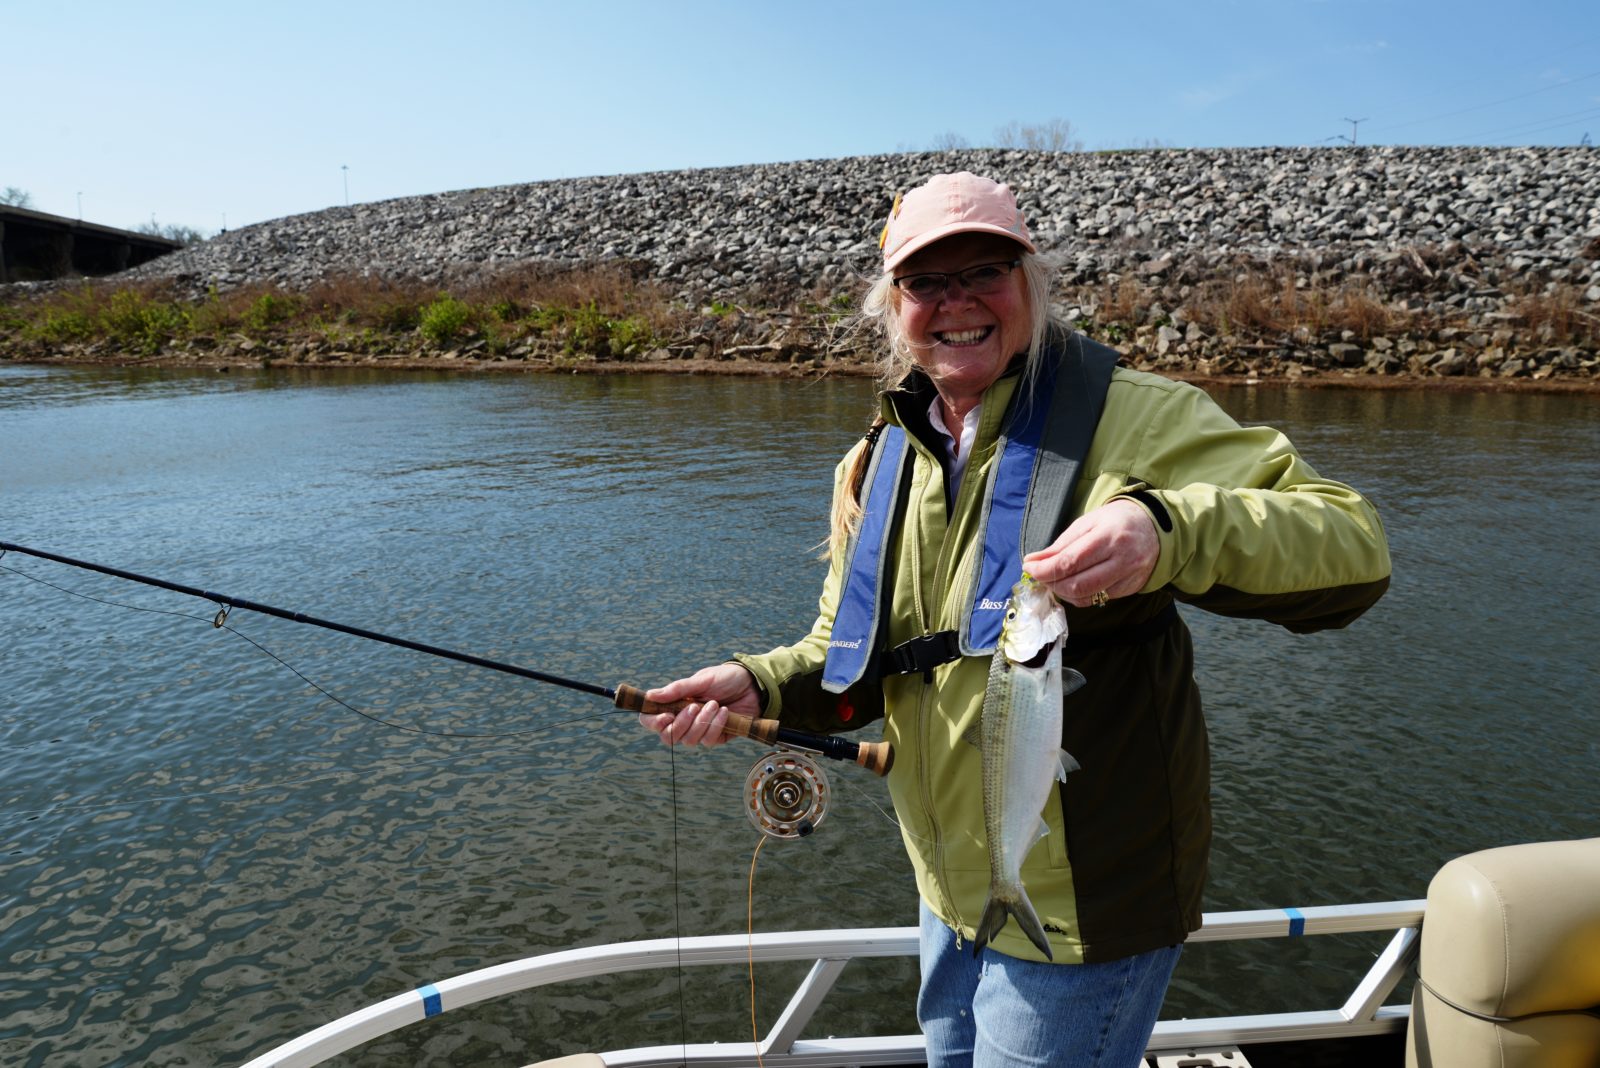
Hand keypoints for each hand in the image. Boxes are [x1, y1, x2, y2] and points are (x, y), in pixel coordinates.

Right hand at [638, 663, 761, 746]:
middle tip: (695, 706)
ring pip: (689, 740)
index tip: (666, 715)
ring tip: (715, 704)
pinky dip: (716, 725)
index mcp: (674, 704)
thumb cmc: (724, 678)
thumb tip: (650, 696)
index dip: (653, 723)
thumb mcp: (701, 680)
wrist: (753, 684)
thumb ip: (676, 689)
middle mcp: (684, 719)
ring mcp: (699, 729)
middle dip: (681, 724)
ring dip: (702, 722)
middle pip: (668, 736)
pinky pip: (708, 740)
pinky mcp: (716, 737)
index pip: (652, 720)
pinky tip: (724, 711)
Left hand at [1022, 498, 1159, 607]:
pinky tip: (1072, 585)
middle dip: (1051, 583)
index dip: (1045, 569)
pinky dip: (1079, 596)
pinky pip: (1098, 600)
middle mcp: (1121, 560)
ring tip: (1054, 580)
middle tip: (1040, 576)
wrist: (1154, 528)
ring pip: (1087, 597)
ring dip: (1063, 593)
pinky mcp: (1130, 589)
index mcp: (1108, 537)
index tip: (1029, 567)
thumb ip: (1060, 545)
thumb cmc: (1115, 521)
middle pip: (1078, 584)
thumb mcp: (1087, 523)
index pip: (1070, 561)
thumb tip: (1034, 561)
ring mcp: (1128, 577)